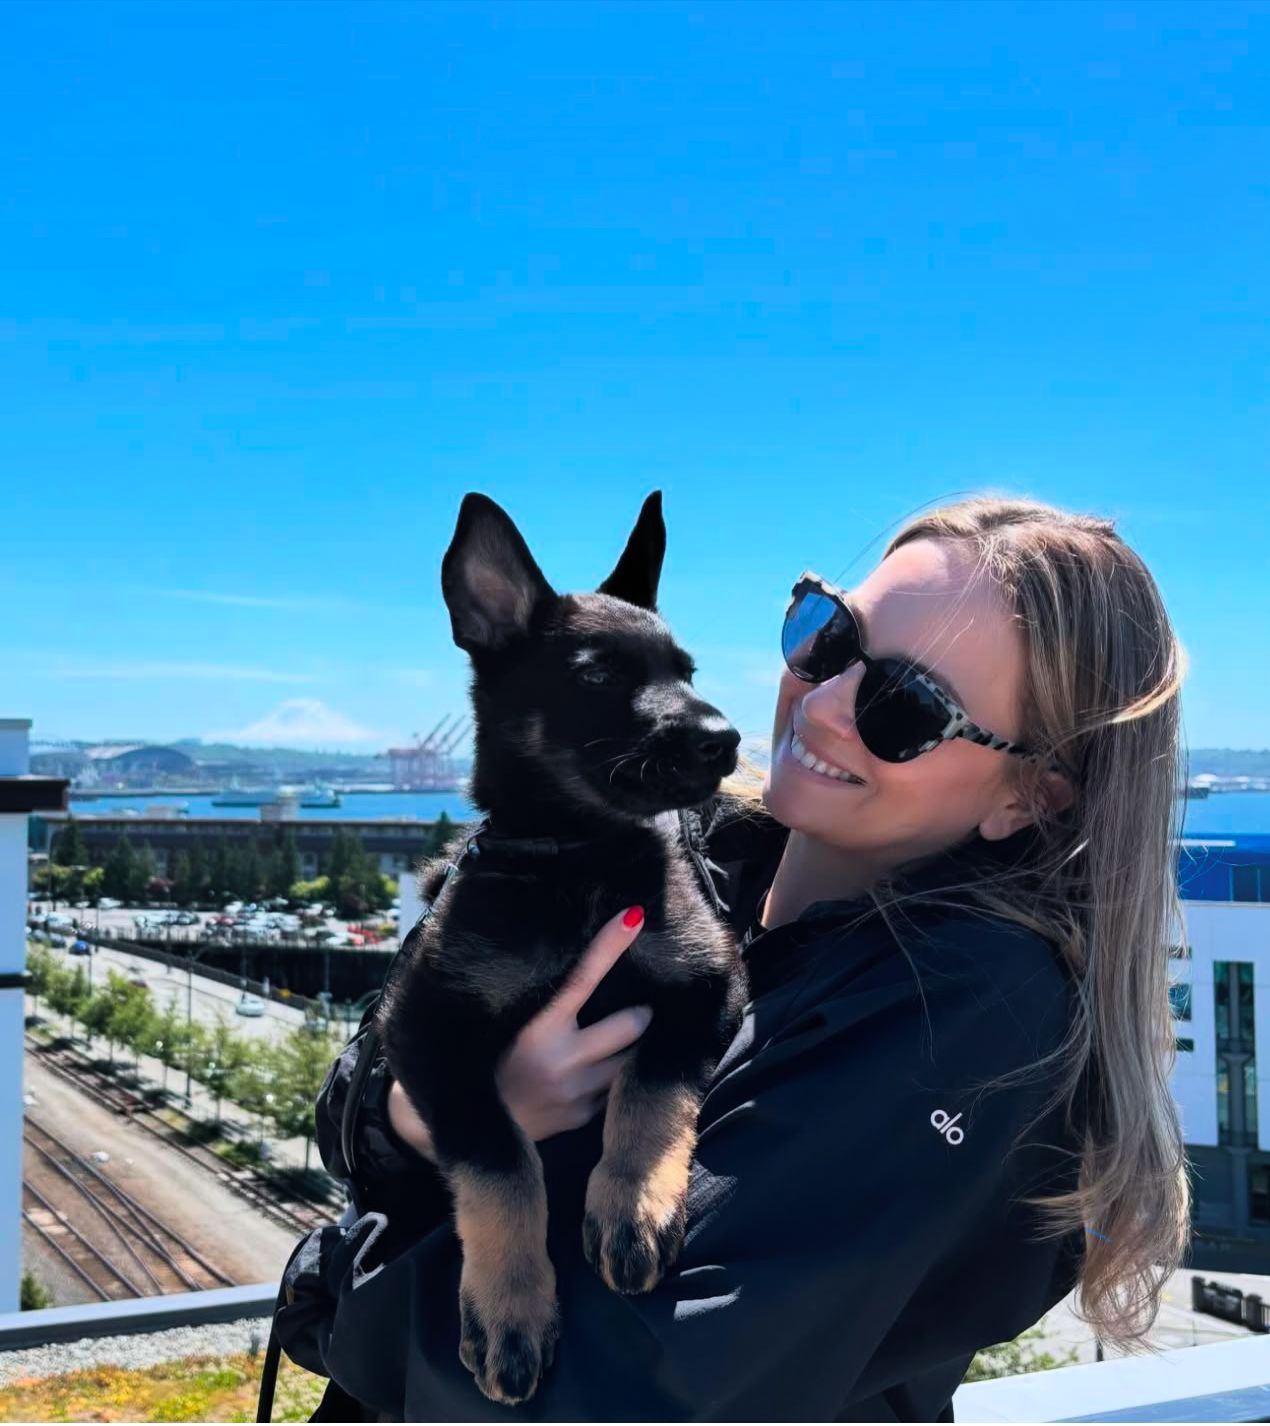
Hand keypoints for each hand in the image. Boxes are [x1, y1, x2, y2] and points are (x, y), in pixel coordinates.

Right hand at [386, 906, 651, 1155]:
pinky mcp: (580, 1118)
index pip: (582, 978)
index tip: (634, 916)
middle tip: (641, 1007)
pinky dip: (614, 1080)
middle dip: (641, 1014)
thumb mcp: (504, 1022)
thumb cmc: (481, 1058)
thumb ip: (542, 1002)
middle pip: (630, 1025)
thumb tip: (578, 967)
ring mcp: (574, 1093)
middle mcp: (561, 1060)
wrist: (462, 1124)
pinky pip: (613, 1092)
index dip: (609, 946)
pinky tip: (599, 1074)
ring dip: (631, 1049)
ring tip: (628, 1041)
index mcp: (536, 1029)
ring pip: (630, 1061)